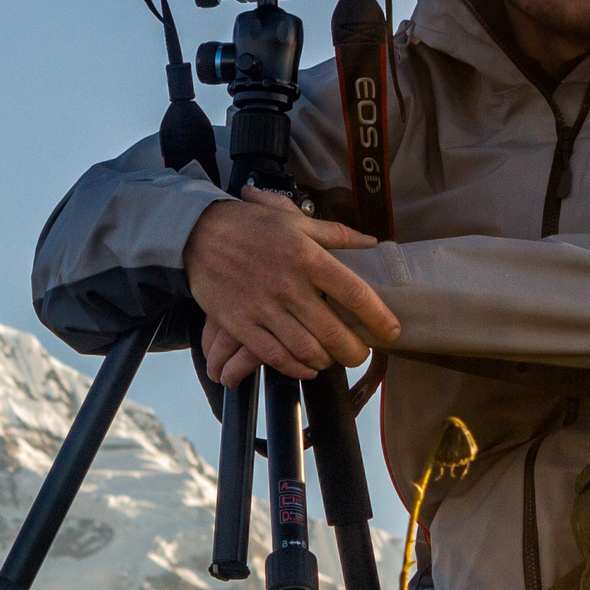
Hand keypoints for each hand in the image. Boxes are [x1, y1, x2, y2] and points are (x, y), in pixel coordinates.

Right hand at [186, 187, 400, 386]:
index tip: (392, 331)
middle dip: (355, 351)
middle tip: (361, 354)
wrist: (198, 233)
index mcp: (307, 257)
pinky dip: (296, 368)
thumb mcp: (294, 221)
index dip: (378, 316)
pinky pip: (275, 356)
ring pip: (307, 349)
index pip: (354, 292)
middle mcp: (289, 286)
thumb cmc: (250, 225)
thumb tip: (372, 242)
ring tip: (332, 359)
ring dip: (326, 361)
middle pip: (334, 332)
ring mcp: (264, 308)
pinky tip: (306, 367)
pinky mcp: (241, 324)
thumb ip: (336, 234)